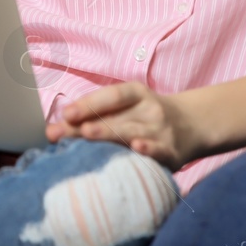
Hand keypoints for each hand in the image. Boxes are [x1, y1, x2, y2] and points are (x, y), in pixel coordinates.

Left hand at [44, 82, 201, 170]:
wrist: (192, 124)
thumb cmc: (146, 116)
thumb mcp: (126, 107)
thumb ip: (93, 115)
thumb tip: (53, 130)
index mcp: (137, 93)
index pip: (111, 96)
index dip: (89, 103)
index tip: (66, 113)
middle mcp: (150, 109)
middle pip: (115, 117)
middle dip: (87, 125)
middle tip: (64, 131)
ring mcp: (163, 130)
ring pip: (132, 132)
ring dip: (109, 134)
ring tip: (88, 134)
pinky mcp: (173, 152)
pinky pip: (160, 150)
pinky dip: (149, 149)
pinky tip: (137, 148)